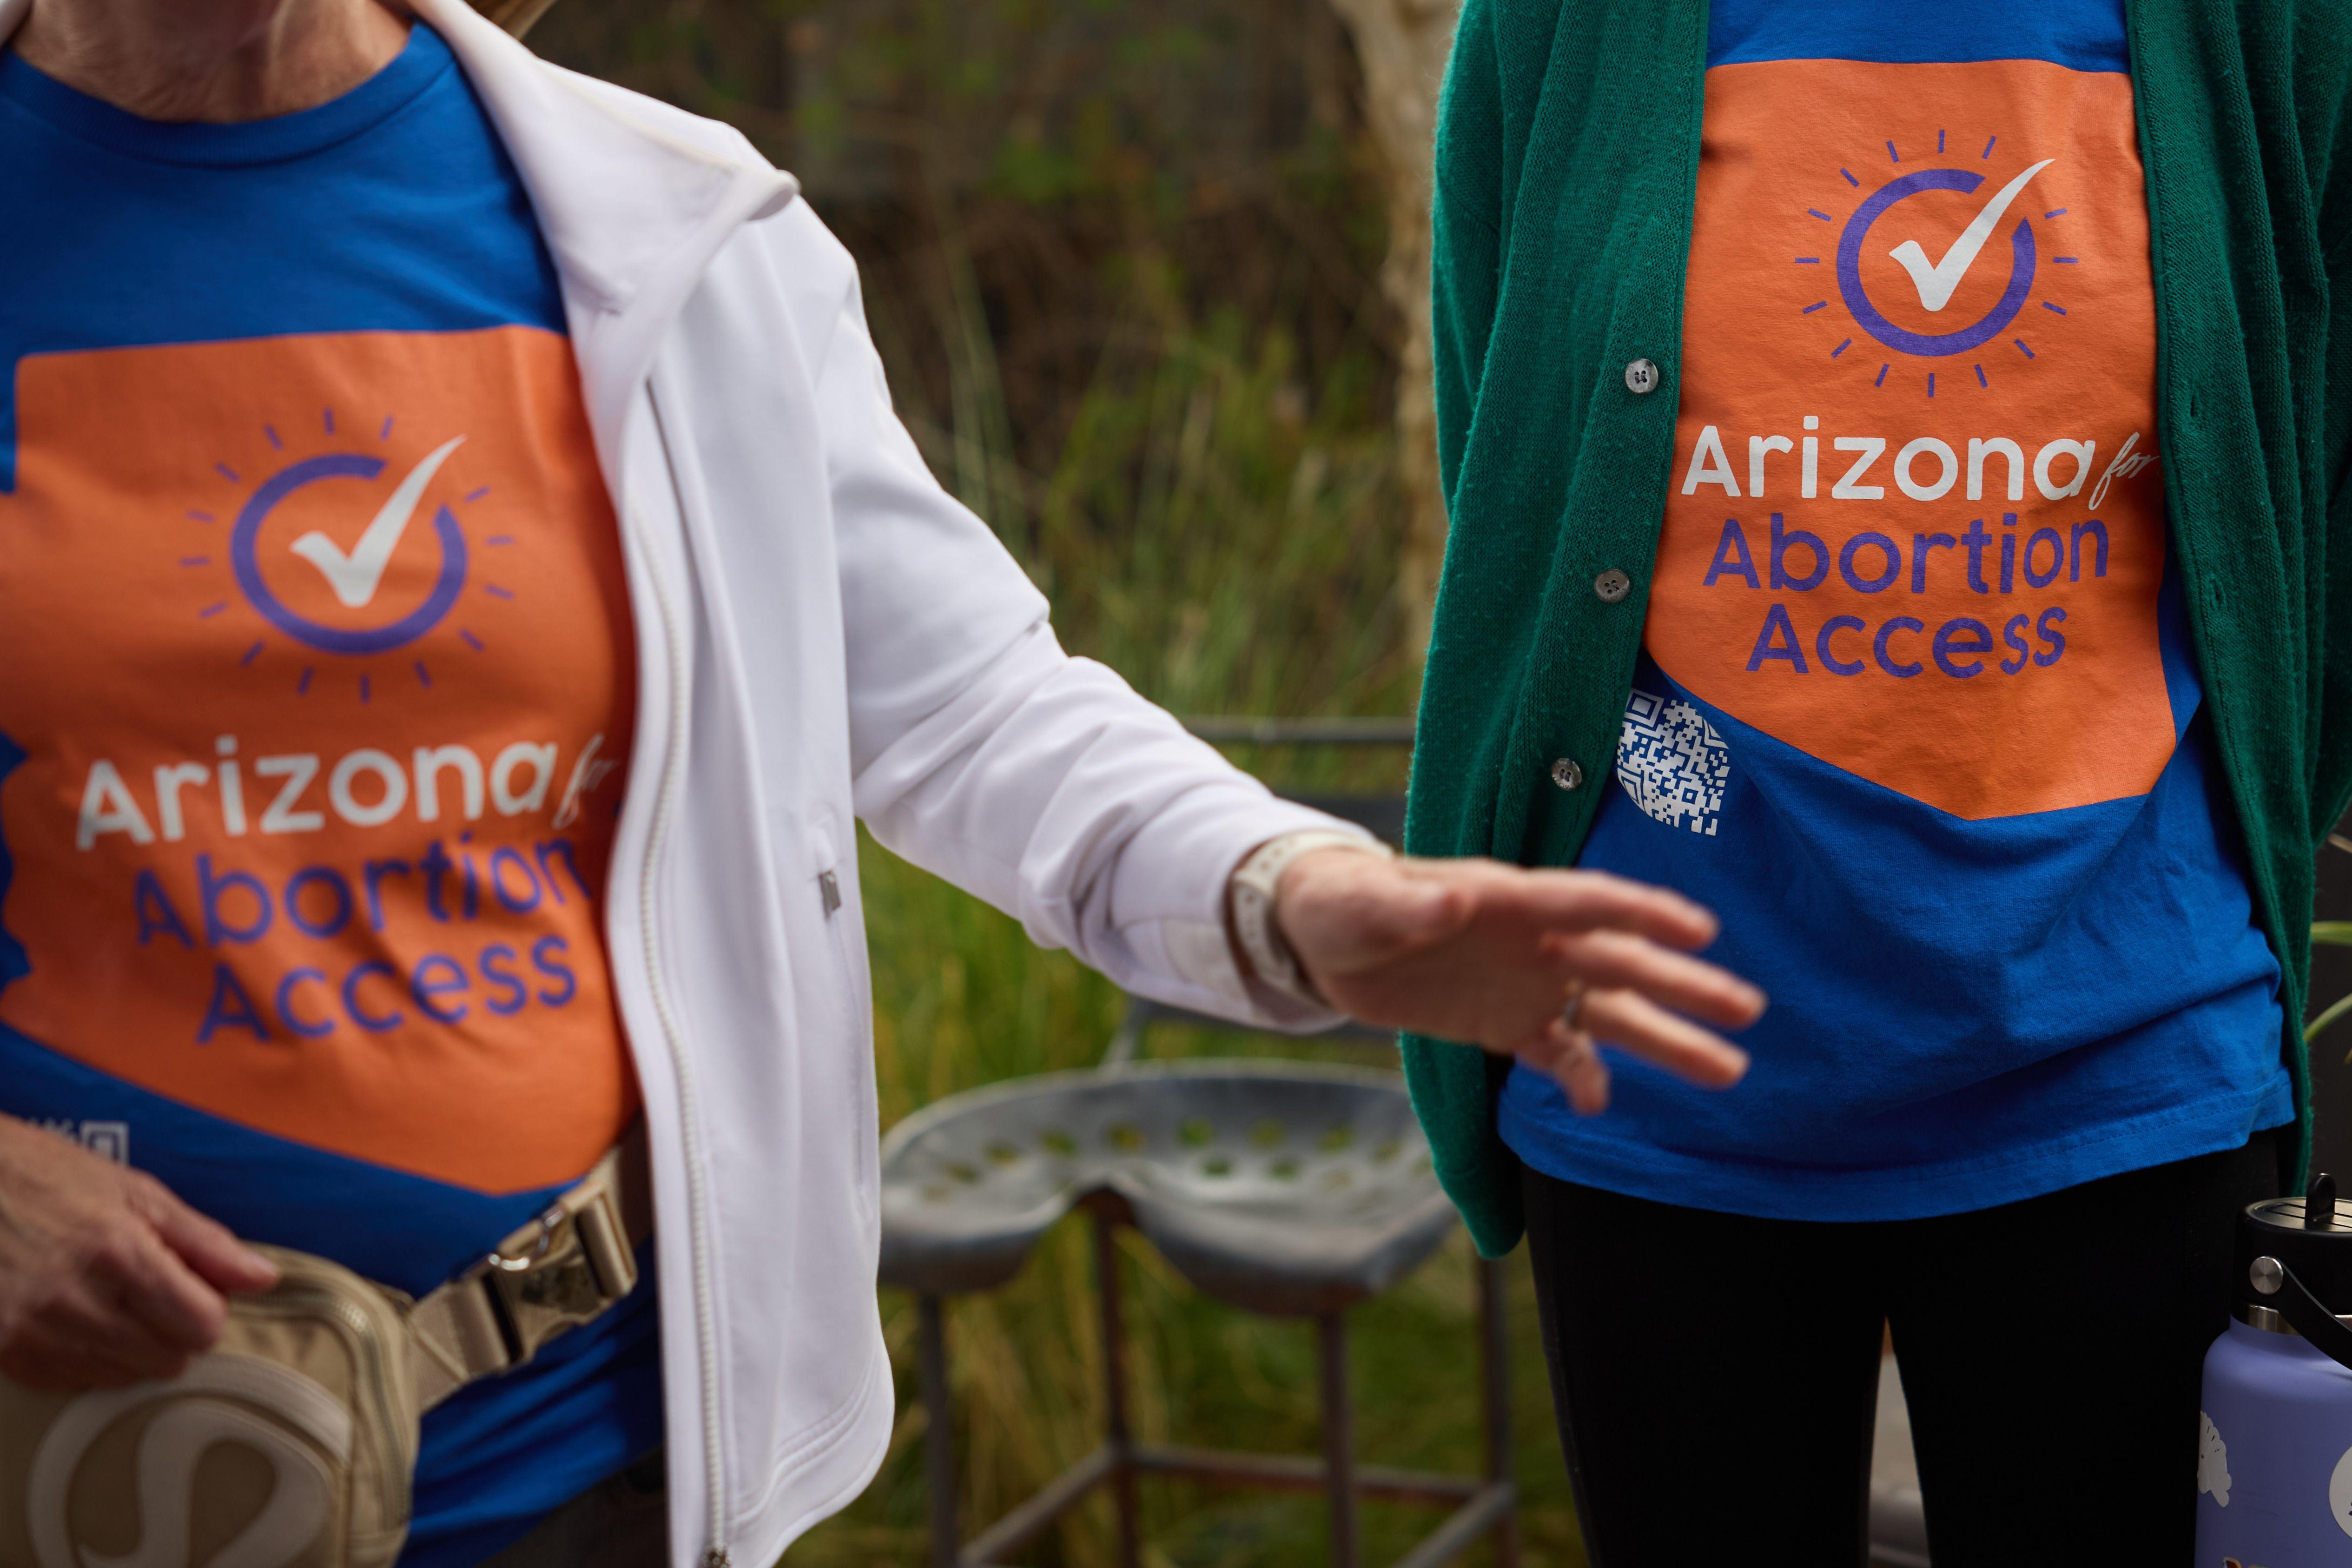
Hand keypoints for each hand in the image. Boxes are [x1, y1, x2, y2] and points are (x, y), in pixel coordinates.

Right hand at [0, 1116, 277, 1390]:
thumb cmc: (47, 1177)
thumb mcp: (135, 1192)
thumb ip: (204, 1242)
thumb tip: (265, 1279)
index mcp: (118, 1254)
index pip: (203, 1326)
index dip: (208, 1307)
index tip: (192, 1285)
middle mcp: (75, 1304)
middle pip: (168, 1359)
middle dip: (174, 1329)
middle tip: (151, 1291)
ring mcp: (33, 1336)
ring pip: (124, 1377)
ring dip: (133, 1346)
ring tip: (110, 1300)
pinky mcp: (5, 1356)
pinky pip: (74, 1382)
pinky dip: (88, 1358)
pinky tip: (76, 1318)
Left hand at [1272, 849, 1764, 1114]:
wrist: (1322, 937)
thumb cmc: (1344, 904)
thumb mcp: (1363, 905)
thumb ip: (1407, 904)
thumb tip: (1450, 900)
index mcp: (1508, 899)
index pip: (1588, 902)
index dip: (1643, 913)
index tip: (1701, 930)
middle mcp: (1533, 941)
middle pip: (1621, 963)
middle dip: (1684, 986)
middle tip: (1749, 1011)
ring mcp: (1527, 984)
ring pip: (1608, 1014)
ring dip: (1665, 1039)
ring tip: (1728, 1070)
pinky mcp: (1507, 1024)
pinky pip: (1558, 1053)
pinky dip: (1581, 1078)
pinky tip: (1602, 1104)